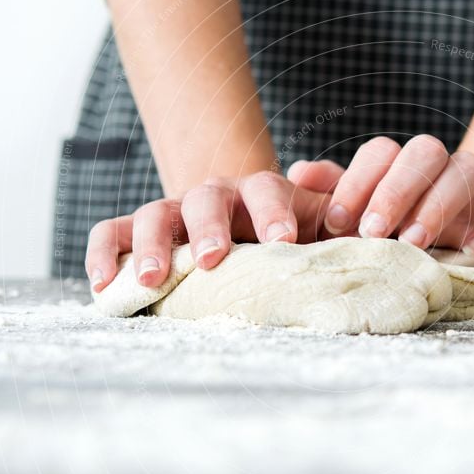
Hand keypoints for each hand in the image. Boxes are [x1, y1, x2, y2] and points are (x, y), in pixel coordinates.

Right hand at [85, 171, 329, 291]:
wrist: (241, 225)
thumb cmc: (285, 236)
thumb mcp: (318, 228)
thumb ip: (342, 225)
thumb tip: (370, 230)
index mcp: (260, 193)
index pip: (266, 189)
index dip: (274, 211)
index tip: (283, 239)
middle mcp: (214, 196)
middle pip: (206, 198)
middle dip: (208, 227)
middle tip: (212, 259)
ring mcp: (174, 211)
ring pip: (154, 214)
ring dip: (150, 245)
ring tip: (151, 280)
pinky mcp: (139, 230)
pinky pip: (112, 232)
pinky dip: (104, 253)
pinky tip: (104, 284)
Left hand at [288, 135, 473, 264]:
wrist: (462, 265)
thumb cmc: (400, 243)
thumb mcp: (361, 224)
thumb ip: (334, 197)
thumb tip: (298, 172)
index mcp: (400, 171)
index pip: (382, 152)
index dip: (359, 181)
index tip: (336, 222)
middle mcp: (439, 174)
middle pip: (425, 150)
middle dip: (396, 189)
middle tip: (373, 232)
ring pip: (469, 168)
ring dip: (439, 203)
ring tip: (414, 242)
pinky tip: (473, 250)